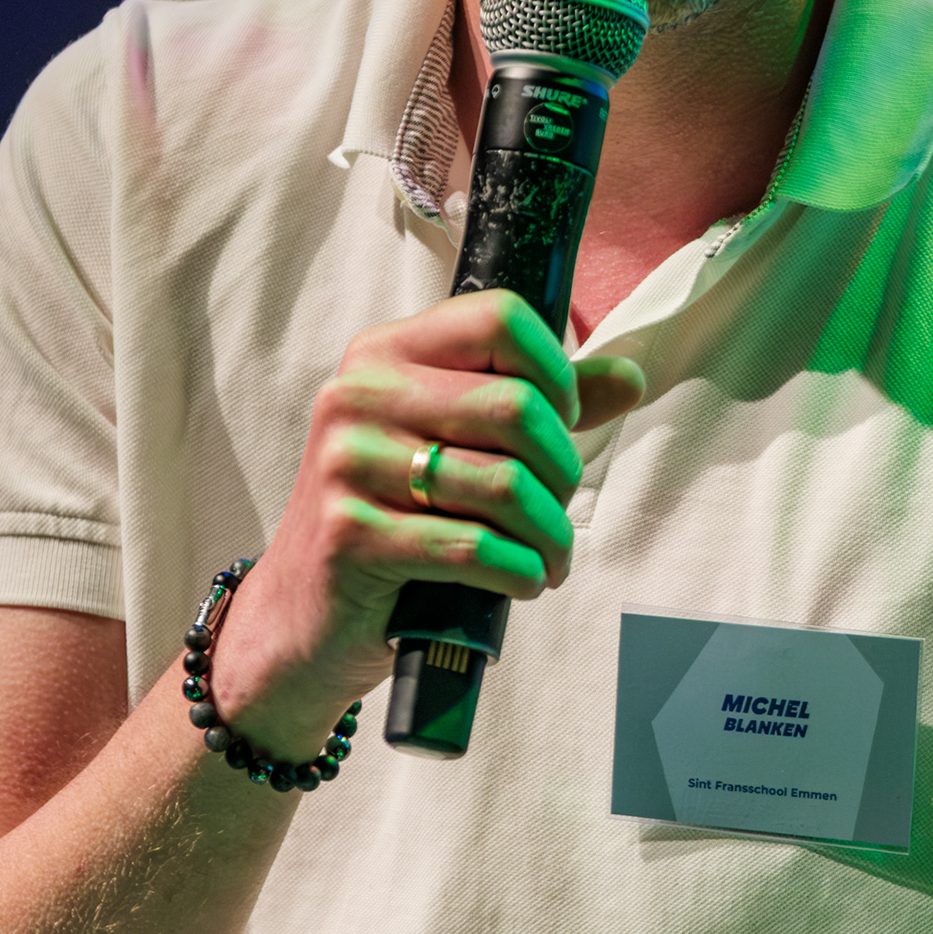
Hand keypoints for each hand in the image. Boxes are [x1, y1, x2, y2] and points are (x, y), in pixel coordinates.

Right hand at [213, 291, 642, 754]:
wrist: (302, 615)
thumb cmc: (391, 519)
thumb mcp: (456, 447)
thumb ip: (541, 405)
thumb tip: (629, 377)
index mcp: (384, 352)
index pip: (501, 318)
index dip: (556, 373)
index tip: (563, 424)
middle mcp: (358, 394)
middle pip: (515, 406)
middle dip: (561, 471)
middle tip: (556, 509)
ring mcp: (346, 464)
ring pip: (504, 484)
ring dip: (549, 534)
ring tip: (548, 557)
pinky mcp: (350, 535)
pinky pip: (473, 546)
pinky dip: (519, 570)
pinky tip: (523, 581)